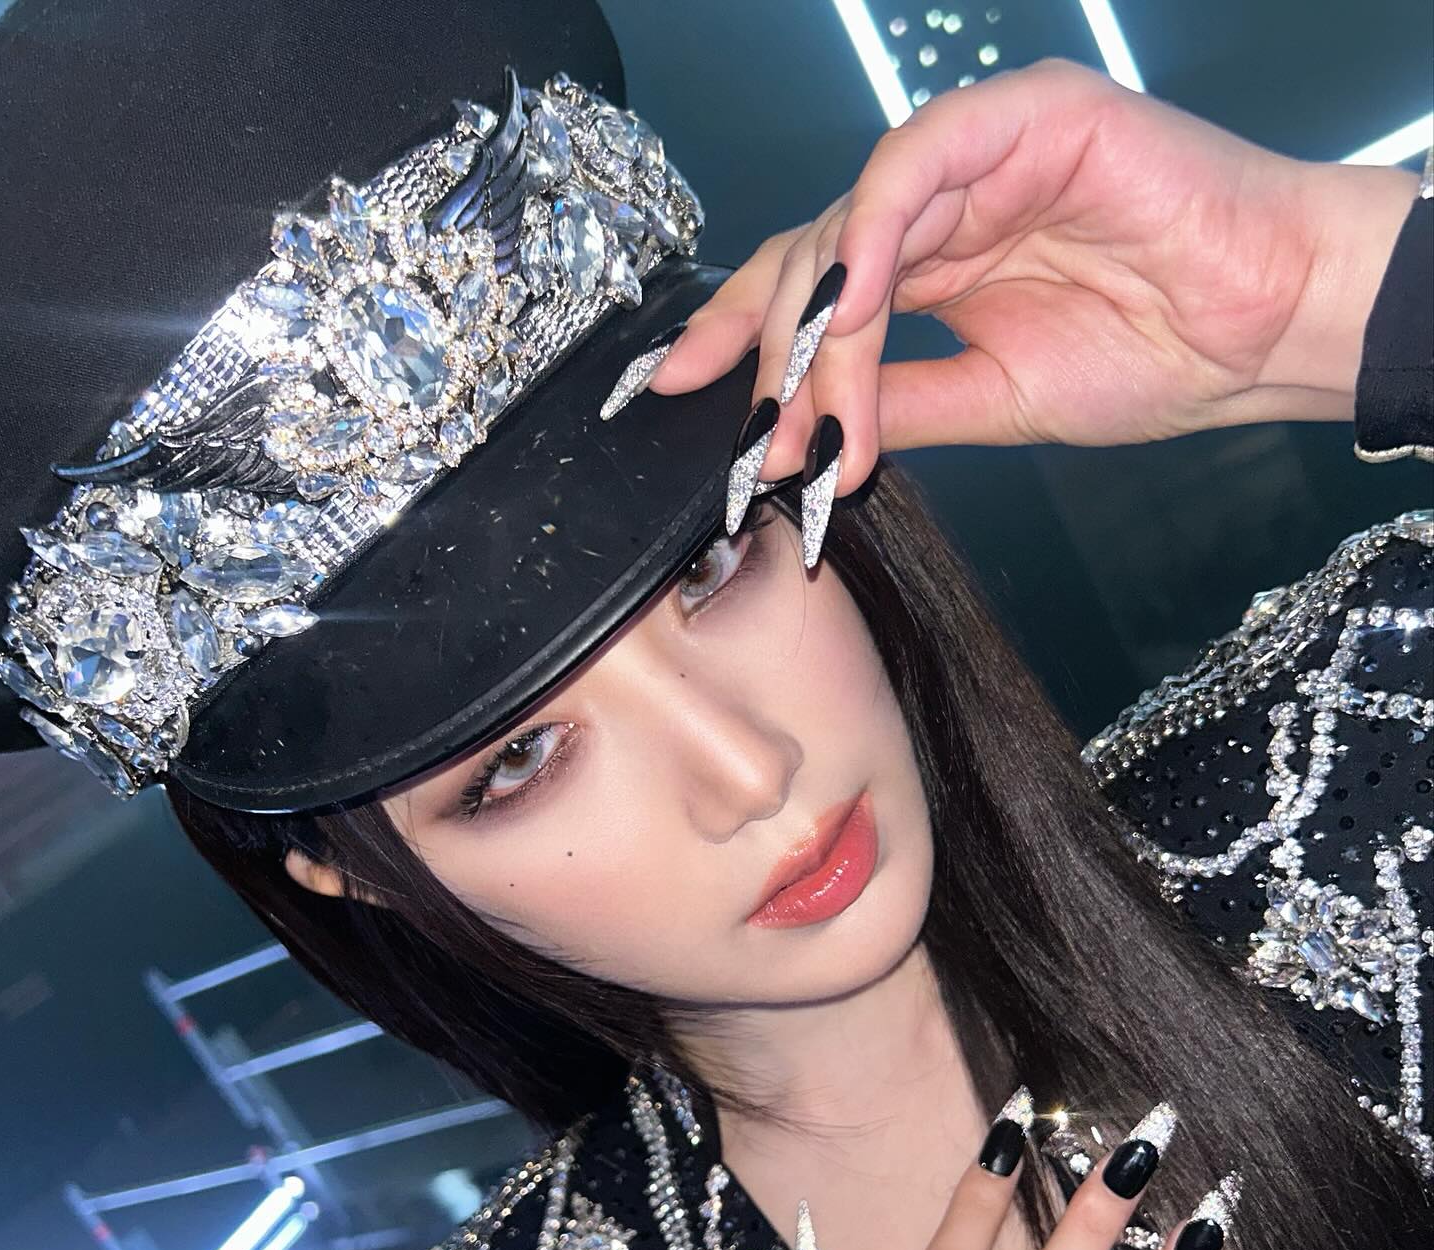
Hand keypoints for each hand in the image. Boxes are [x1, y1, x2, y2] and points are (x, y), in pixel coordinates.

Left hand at [648, 57, 1420, 487]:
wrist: (1263, 334)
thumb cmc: (1156, 356)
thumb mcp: (993, 402)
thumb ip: (900, 403)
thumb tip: (803, 436)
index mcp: (937, 260)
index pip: (812, 286)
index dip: (742, 336)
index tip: (681, 393)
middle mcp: (945, 203)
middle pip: (810, 251)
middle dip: (765, 344)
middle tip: (752, 429)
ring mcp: (980, 155)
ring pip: (852, 218)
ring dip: (818, 318)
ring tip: (806, 400)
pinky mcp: (1023, 116)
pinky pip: (915, 168)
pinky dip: (871, 234)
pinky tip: (849, 302)